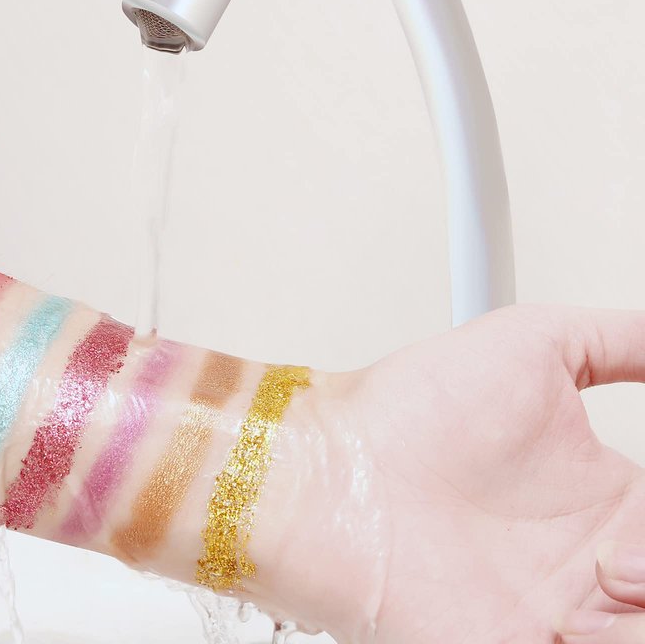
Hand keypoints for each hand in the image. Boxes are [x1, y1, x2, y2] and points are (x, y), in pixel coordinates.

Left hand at [329, 303, 644, 642]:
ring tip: (603, 569)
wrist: (339, 464)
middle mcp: (591, 567)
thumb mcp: (538, 344)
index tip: (641, 501)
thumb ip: (624, 340)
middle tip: (616, 550)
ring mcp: (561, 620)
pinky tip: (586, 607)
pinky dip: (617, 642)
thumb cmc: (418, 403)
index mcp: (608, 501)